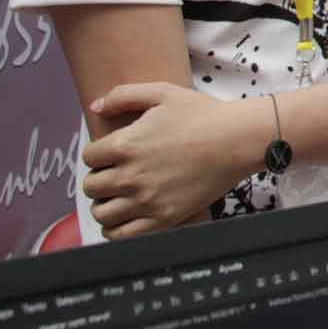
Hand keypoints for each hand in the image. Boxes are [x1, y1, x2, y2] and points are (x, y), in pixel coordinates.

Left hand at [81, 84, 259, 237]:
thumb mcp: (163, 93)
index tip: (112, 155)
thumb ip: (124, 95)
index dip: (98, 154)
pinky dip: (116, 229)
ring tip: (119, 197)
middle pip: (91, 186)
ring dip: (105, 205)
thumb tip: (96, 107)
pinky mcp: (163, 218)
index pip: (88, 157)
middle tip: (117, 174)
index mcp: (125, 144)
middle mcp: (130, 175)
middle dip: (100, 178)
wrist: (239, 140)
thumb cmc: (204, 114)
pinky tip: (126, 218)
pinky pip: (122, 235)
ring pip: (101, 213)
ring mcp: (146, 199)